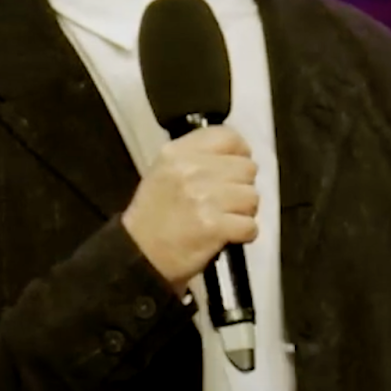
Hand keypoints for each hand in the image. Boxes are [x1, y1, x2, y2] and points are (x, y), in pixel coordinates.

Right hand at [121, 125, 258, 292]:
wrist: (139, 253)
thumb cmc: (154, 212)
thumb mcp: (165, 170)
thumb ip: (198, 156)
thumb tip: (237, 155)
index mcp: (178, 152)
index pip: (229, 137)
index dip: (240, 154)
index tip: (234, 170)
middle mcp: (192, 169)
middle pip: (247, 168)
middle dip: (242, 187)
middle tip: (226, 201)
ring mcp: (205, 198)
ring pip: (252, 197)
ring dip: (244, 212)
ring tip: (225, 219)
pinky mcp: (214, 226)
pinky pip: (251, 225)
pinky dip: (243, 234)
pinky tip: (227, 235)